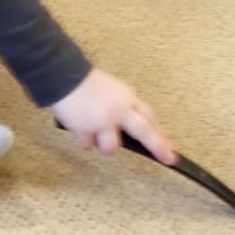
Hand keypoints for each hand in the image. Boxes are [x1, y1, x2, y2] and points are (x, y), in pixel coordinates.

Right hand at [53, 68, 174, 161]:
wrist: (64, 76)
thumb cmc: (87, 84)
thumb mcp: (114, 92)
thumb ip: (124, 109)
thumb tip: (132, 132)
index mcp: (127, 99)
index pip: (149, 118)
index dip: (160, 134)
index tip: (170, 149)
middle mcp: (119, 110)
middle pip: (143, 131)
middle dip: (157, 146)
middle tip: (169, 159)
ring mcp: (102, 120)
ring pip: (111, 148)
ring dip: (103, 145)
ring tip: (94, 134)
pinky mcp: (85, 129)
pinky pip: (87, 145)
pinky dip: (83, 140)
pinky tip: (79, 129)